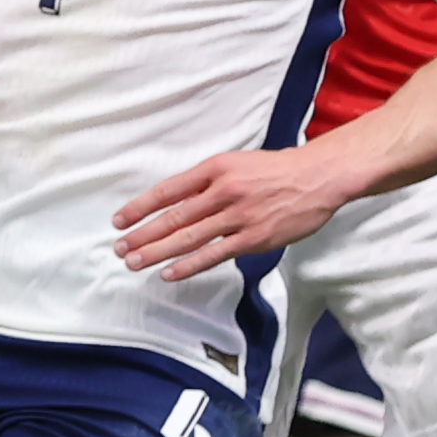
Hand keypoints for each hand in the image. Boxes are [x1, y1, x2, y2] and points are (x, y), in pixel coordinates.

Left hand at [113, 143, 352, 279]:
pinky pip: (215, 254)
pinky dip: (189, 264)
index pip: (168, 190)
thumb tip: (174, 201)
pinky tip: (169, 272)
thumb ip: (206, 182)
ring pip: (189, 237)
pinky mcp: (254, 238)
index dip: (140, 206)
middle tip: (119, 248)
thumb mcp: (236, 164)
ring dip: (158, 251)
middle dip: (143, 234)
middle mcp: (223, 191)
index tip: (119, 220)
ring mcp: (238, 216)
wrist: (317, 178)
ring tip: (134, 261)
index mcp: (215, 168)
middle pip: (173, 216)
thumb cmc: (275, 170)